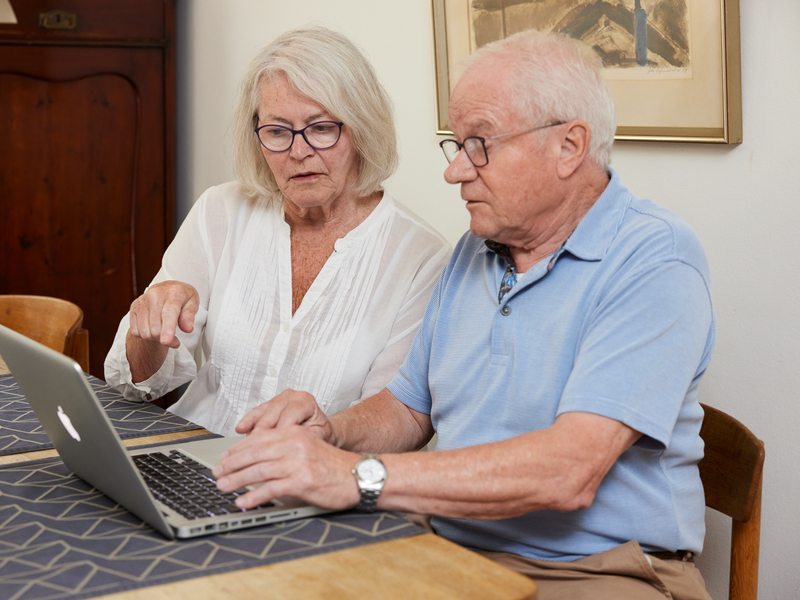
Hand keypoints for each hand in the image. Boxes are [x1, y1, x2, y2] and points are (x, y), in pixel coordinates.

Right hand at [128, 280, 198, 348]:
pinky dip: (146, 336)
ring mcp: (142, 301)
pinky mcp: (134, 307)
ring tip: (164, 331)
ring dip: (156, 338)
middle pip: (156, 328)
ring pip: (145, 332)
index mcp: (173, 293)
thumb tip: (188, 328)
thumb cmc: (182, 298)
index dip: (167, 329)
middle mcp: (155, 295)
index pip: (169, 313)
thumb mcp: (193, 303)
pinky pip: (136, 332)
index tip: (166, 341)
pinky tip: (154, 329)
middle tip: (174, 339)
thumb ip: (189, 316)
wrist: (168, 288)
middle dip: (166, 339)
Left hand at [213, 426, 359, 509]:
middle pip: (254, 454)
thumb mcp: (307, 447)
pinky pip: (270, 489)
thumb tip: (256, 459)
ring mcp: (297, 463)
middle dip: (231, 465)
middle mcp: (294, 445)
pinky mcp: (300, 482)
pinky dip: (253, 497)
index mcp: (294, 433)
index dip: (237, 450)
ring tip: (223, 488)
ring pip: (258, 471)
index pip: (258, 439)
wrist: (358, 476)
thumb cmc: (333, 466)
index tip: (224, 459)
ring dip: (236, 481)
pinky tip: (244, 502)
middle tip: (217, 474)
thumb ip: (284, 449)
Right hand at [235, 389, 335, 443]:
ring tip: (243, 438)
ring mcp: (278, 399)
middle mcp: (291, 396)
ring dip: (251, 425)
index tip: (272, 445)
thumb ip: (307, 437)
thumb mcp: (320, 435)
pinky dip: (247, 422)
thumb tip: (294, 444)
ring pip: (262, 411)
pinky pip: (255, 413)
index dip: (279, 431)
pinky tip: (240, 430)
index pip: (289, 415)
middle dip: (262, 429)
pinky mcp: (267, 406)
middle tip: (254, 445)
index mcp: (305, 400)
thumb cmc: (320, 432)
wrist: (319, 429)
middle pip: (272, 412)